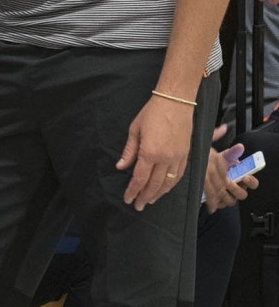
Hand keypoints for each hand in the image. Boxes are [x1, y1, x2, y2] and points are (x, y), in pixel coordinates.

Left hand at [116, 94, 193, 209]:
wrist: (176, 100)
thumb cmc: (152, 112)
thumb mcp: (134, 130)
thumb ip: (129, 151)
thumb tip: (120, 167)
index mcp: (150, 153)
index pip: (139, 178)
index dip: (133, 191)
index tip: (128, 199)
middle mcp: (165, 158)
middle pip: (154, 184)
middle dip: (145, 197)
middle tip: (138, 206)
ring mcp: (178, 157)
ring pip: (168, 183)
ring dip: (158, 194)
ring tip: (150, 201)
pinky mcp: (186, 154)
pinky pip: (179, 175)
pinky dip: (171, 185)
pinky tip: (165, 189)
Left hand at [203, 142, 259, 211]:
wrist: (203, 169)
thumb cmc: (217, 163)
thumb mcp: (224, 157)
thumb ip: (233, 152)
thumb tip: (240, 147)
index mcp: (243, 179)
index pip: (253, 183)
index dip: (251, 182)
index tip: (245, 177)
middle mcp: (237, 189)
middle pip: (242, 195)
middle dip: (235, 189)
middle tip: (228, 182)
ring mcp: (228, 197)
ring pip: (231, 201)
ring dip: (226, 195)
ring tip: (219, 187)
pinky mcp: (219, 202)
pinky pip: (219, 205)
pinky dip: (215, 201)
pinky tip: (211, 194)